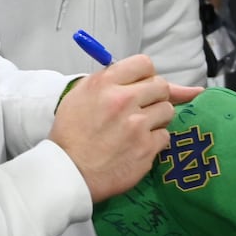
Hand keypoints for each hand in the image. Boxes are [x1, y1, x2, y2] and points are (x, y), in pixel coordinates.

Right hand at [50, 55, 201, 202]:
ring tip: (137, 129)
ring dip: (156, 118)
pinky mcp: (146, 148)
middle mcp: (122, 100)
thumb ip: (111, 81)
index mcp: (104, 84)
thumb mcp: (81, 95)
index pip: (144, 64)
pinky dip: (154, 141)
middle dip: (154, 96)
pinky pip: (164, 136)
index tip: (143, 84)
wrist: (68, 172)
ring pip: (167, 110)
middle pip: (161, 86)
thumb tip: (141, 75)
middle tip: (141, 108)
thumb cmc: (71, 135)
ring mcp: (137, 125)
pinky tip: (137, 145)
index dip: (146, 75)